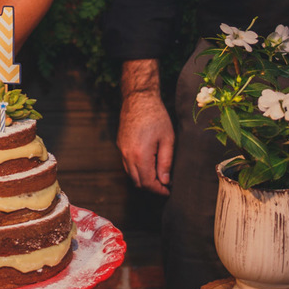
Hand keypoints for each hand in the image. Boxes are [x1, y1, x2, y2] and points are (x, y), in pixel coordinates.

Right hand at [117, 59, 173, 195]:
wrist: (139, 98)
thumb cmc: (156, 116)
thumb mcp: (167, 140)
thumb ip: (166, 163)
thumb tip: (165, 181)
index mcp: (140, 155)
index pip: (148, 183)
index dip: (159, 190)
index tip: (168, 190)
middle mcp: (127, 155)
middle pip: (138, 181)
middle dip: (151, 186)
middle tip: (164, 185)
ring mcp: (121, 150)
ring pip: (131, 174)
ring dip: (143, 178)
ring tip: (158, 175)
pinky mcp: (119, 144)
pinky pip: (126, 164)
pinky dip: (136, 169)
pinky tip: (148, 163)